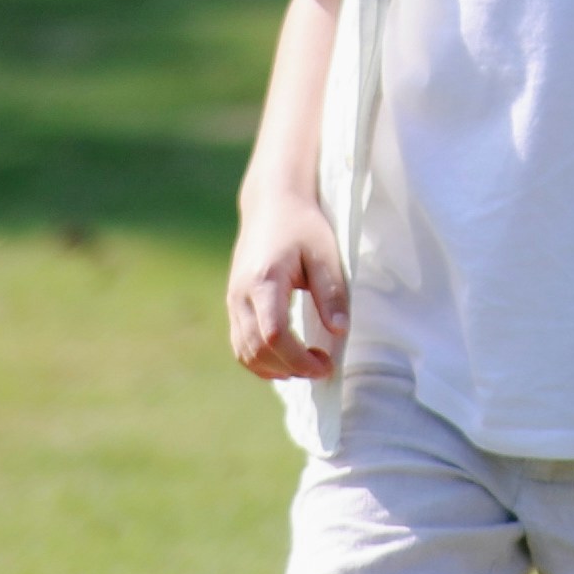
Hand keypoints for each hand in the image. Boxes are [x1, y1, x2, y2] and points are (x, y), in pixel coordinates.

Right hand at [224, 201, 346, 383]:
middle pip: (257, 349)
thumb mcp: (325, 255)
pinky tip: (285, 363)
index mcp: (264, 282)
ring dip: (274, 368)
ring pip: (244, 351)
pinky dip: (259, 360)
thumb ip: (331, 294)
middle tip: (322, 368)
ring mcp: (233, 301)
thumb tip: (340, 331)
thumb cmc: (302, 226)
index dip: (299, 358)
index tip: (326, 366)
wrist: (271, 204)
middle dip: (290, 367)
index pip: (274, 335)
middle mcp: (241, 295)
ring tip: (307, 367)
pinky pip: (239, 343)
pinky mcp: (234, 304)